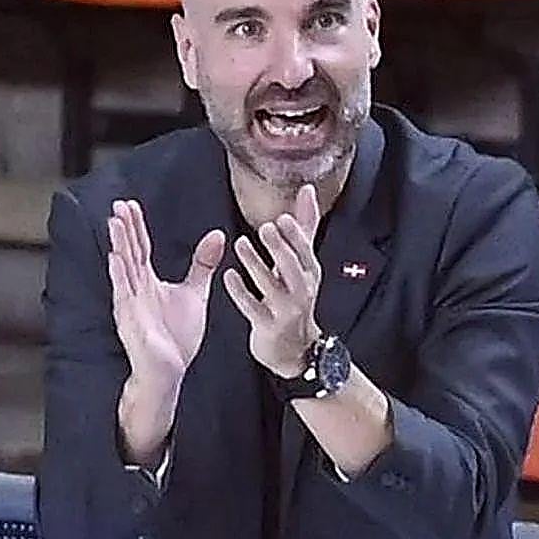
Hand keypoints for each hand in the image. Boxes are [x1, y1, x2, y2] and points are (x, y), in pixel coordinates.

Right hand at [108, 200, 225, 390]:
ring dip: (119, 245)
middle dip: (124, 228)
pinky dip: (119, 276)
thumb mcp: (194, 293)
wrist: (169, 371)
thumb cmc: (177, 335)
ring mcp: (131, 303)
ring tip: (114, 223)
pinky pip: (124, 294)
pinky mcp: (131, 320)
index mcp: (148, 281)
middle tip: (119, 204)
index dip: (136, 226)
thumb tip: (217, 235)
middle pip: (130, 252)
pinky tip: (116, 259)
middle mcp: (136, 288)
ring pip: (124, 268)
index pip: (141, 247)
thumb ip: (202, 264)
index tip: (130, 204)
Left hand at [223, 184, 323, 377]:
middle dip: (280, 247)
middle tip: (265, 228)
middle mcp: (302, 290)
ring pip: (271, 285)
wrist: (294, 349)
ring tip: (241, 243)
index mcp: (310, 271)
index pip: (306, 250)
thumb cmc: (294, 297)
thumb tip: (307, 189)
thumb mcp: (302, 263)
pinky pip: (253, 308)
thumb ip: (304, 226)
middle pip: (293, 266)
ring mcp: (286, 310)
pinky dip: (240, 291)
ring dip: (256, 263)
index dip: (295, 235)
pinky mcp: (268, 326)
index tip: (282, 217)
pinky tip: (228, 276)